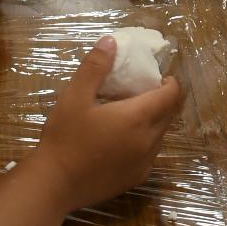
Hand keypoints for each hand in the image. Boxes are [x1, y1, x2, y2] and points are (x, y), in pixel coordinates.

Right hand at [24, 37, 182, 208]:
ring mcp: (144, 163)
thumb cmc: (65, 137)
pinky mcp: (136, 178)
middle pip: (170, 115)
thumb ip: (95, 67)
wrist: (54, 184)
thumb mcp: (75, 96)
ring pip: (161, 135)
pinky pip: (151, 154)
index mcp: (138, 117)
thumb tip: (111, 41)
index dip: (170, 83)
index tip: (158, 76)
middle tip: (143, 91)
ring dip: (155, 121)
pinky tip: (123, 139)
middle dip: (163, 100)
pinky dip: (146, 141)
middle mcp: (148, 141)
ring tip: (132, 114)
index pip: (171, 95)